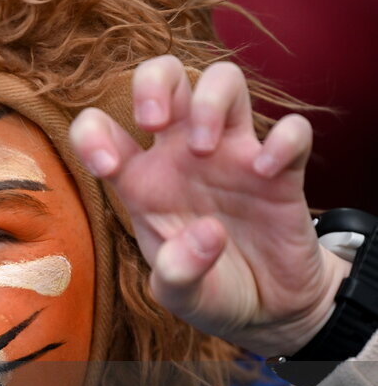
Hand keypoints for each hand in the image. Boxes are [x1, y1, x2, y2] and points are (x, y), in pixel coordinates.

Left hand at [69, 55, 350, 357]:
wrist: (265, 309)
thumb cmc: (208, 287)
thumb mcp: (179, 295)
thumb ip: (177, 273)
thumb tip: (206, 234)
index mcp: (141, 180)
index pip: (101, 128)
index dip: (92, 133)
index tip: (107, 167)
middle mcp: (182, 156)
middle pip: (165, 76)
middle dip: (154, 84)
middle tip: (154, 123)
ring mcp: (233, 156)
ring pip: (224, 81)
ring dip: (210, 101)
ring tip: (205, 149)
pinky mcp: (281, 170)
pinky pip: (291, 128)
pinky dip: (283, 139)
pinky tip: (267, 173)